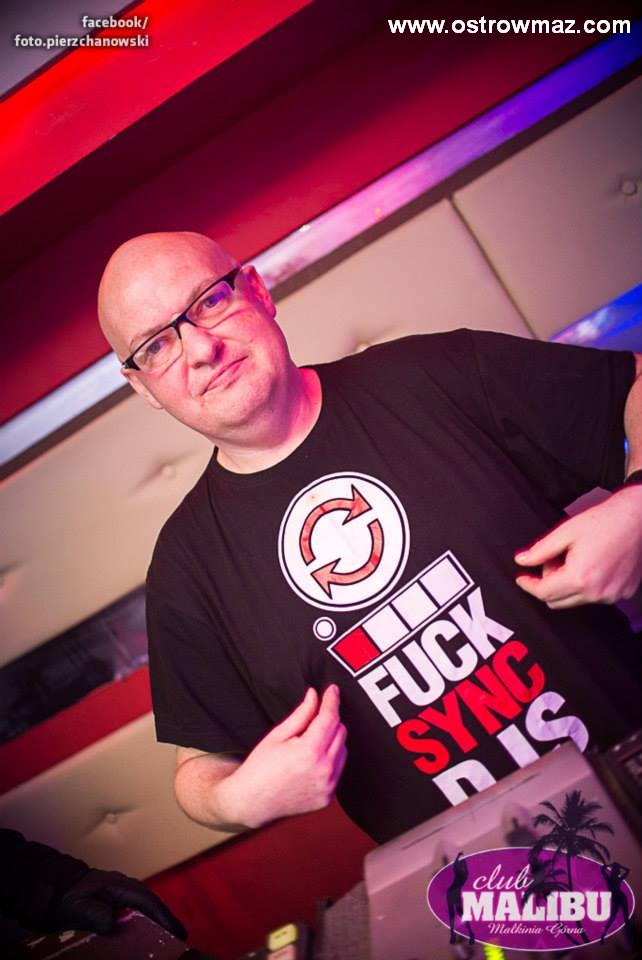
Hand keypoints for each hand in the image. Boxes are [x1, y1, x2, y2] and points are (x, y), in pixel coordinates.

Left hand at [55, 868, 186, 937]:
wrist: (51, 885)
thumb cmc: (64, 896)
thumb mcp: (76, 908)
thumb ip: (95, 914)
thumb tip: (114, 922)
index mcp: (118, 886)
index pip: (146, 900)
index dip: (163, 916)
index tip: (177, 931)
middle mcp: (123, 885)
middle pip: (150, 901)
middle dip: (165, 917)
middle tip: (179, 936)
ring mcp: (119, 890)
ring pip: (144, 902)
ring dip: (157, 916)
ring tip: (168, 933)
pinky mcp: (114, 896)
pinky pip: (136, 906)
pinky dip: (146, 916)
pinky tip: (147, 928)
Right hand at [218, 685, 346, 828]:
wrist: (251, 802)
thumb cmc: (259, 768)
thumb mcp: (277, 735)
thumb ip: (301, 714)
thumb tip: (314, 696)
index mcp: (309, 752)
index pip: (330, 718)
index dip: (332, 700)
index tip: (332, 690)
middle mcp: (323, 770)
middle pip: (340, 732)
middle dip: (331, 719)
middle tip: (315, 715)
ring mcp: (327, 786)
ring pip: (343, 750)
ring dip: (332, 739)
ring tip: (311, 740)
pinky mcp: (327, 797)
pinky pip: (338, 769)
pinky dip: (331, 759)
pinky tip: (314, 758)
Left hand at [514, 487, 641, 608]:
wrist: (638, 518)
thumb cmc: (605, 521)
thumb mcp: (566, 531)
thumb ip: (540, 550)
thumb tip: (521, 560)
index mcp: (580, 577)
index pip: (544, 593)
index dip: (528, 585)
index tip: (521, 578)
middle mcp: (597, 592)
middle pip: (557, 601)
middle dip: (547, 583)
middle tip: (553, 559)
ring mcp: (612, 596)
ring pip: (575, 600)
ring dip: (567, 584)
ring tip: (574, 558)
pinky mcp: (623, 593)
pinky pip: (595, 596)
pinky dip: (585, 585)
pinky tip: (590, 563)